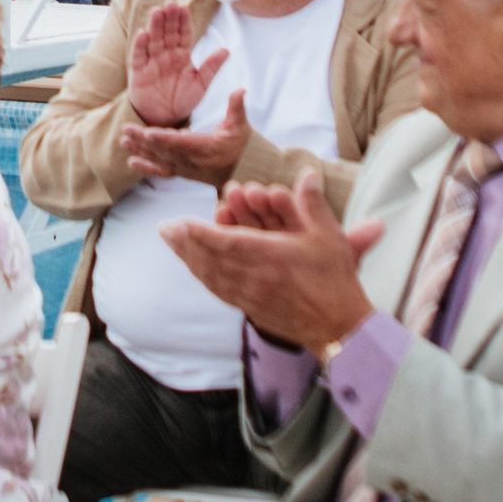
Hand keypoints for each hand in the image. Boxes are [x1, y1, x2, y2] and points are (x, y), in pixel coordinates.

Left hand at [122, 90, 253, 185]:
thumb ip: (237, 108)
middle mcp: (190, 160)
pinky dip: (146, 168)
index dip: (164, 138)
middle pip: (163, 149)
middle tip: (126, 130)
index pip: (180, 143)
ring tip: (123, 141)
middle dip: (143, 140)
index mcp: (203, 147)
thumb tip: (240, 90)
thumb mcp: (241, 126)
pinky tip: (131, 163)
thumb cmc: (241, 147)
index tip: (148, 132)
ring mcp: (184, 168)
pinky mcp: (180, 172)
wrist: (241, 172)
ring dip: (139, 150)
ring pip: (158, 159)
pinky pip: (161, 171)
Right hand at [129, 0, 225, 128]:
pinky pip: (138, 56)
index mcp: (182, 54)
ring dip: (155, 26)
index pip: (184, 34)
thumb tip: (226, 50)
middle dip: (169, 18)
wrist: (164, 118)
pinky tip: (143, 33)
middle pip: (168, 32)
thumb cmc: (183, 100)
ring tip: (157, 12)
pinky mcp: (139, 71)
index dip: (183, 21)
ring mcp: (152, 61)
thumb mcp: (201, 84)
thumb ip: (211, 67)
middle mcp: (166, 54)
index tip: (184, 7)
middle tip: (171, 4)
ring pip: (153, 40)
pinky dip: (140, 45)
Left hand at [161, 176, 385, 351]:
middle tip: (164, 228)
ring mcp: (250, 297)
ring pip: (210, 276)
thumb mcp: (330, 237)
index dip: (198, 232)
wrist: (339, 328)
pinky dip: (203, 276)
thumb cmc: (335, 281)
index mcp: (270, 257)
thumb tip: (308, 173)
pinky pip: (219, 291)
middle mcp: (254, 278)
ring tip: (173, 244)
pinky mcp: (251, 310)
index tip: (177, 222)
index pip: (225, 242)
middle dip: (184, 243)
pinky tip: (196, 268)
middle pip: (209, 259)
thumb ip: (314, 203)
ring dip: (188, 258)